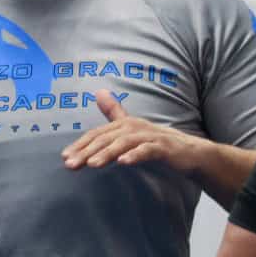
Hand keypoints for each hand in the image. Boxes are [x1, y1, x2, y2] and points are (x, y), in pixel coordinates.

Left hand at [62, 89, 202, 173]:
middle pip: (107, 138)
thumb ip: (114, 112)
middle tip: (71, 164)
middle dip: (87, 151)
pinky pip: (148, 150)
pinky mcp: (164, 147)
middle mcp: (135, 127)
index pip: (97, 134)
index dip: (81, 144)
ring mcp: (150, 136)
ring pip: (124, 143)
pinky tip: (124, 162)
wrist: (190, 152)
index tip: (65, 157)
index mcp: (125, 124)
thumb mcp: (132, 128)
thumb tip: (98, 92)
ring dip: (107, 153)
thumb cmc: (157, 141)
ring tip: (92, 164)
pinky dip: (136, 155)